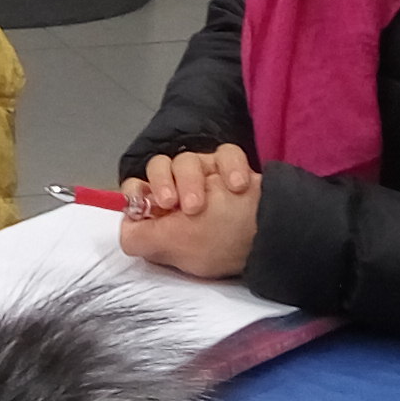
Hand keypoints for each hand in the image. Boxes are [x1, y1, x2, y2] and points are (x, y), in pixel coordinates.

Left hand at [117, 146, 258, 278]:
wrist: (274, 234)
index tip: (143, 200)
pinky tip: (236, 186)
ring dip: (194, 179)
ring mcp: (208, 179)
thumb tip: (125, 230)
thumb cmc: (224, 244)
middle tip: (174, 203)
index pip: (139, 191)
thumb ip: (143, 238)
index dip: (136, 191)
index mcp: (166, 216)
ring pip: (187, 158)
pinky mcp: (232, 168)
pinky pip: (224, 152)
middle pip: (159, 167)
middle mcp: (183, 194)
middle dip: (164, 182)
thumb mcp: (178, 247)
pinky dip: (230, 167)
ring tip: (204, 203)